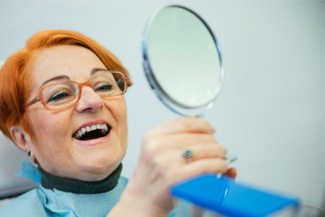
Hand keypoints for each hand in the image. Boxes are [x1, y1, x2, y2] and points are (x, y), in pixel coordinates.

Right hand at [112, 117, 232, 216]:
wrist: (142, 200)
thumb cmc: (152, 177)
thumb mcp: (156, 150)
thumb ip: (176, 137)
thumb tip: (205, 128)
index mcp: (153, 136)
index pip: (185, 122)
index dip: (203, 125)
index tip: (211, 129)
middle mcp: (157, 146)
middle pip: (198, 136)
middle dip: (214, 142)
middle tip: (219, 149)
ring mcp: (166, 161)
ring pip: (205, 149)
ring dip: (219, 153)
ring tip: (221, 158)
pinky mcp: (176, 176)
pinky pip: (206, 165)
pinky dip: (218, 165)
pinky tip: (221, 167)